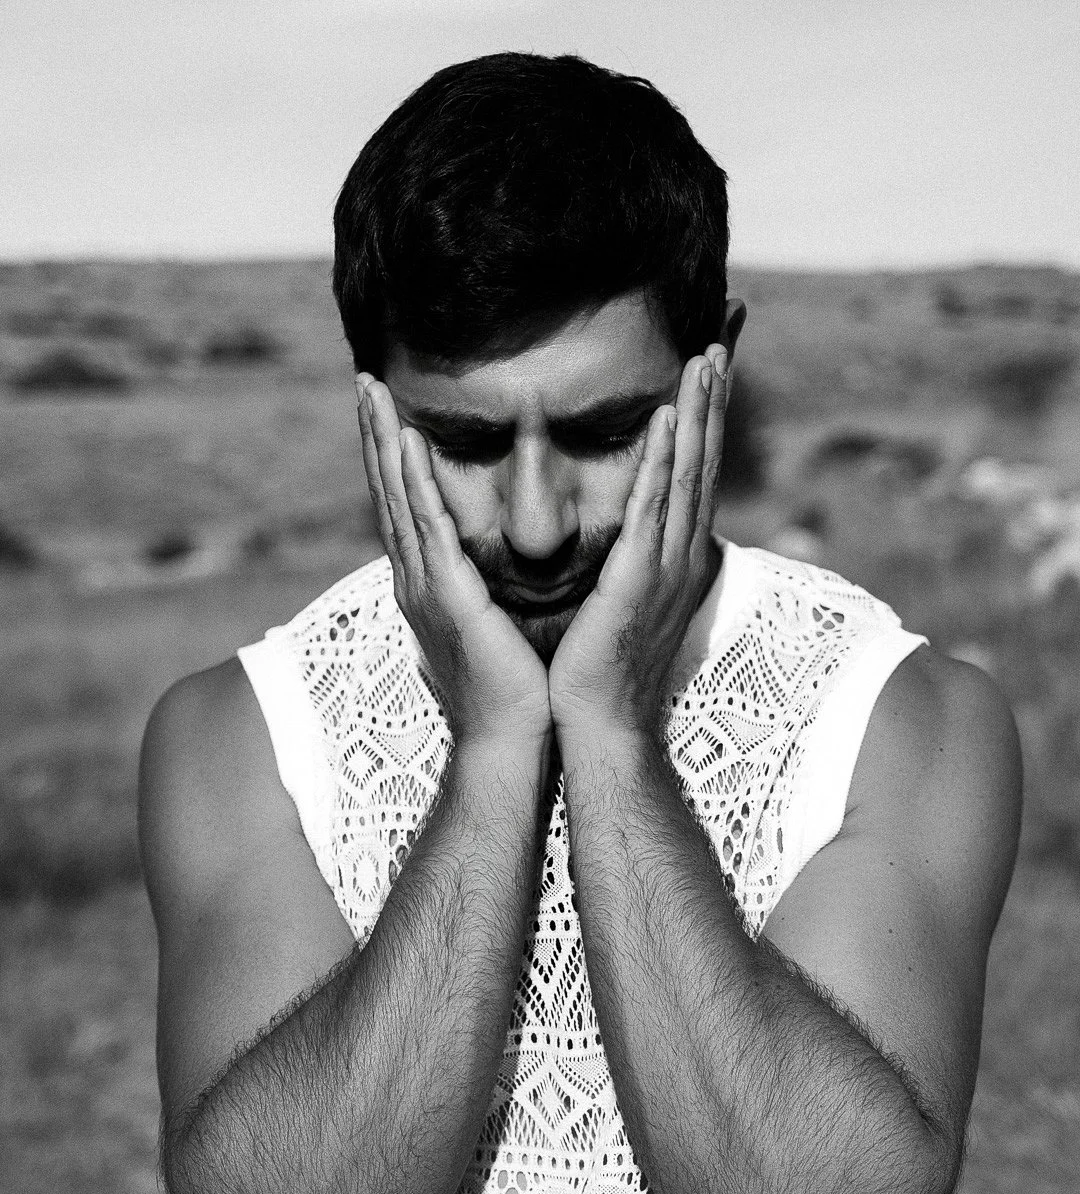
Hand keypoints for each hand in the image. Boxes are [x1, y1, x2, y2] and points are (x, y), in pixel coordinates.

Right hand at [357, 378, 551, 750]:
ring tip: (371, 394)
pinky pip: (428, 530)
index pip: (404, 507)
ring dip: (382, 444)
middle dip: (373, 436)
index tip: (385, 411)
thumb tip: (497, 559)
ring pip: (397, 500)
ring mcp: (425, 588)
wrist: (509, 738)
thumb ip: (487, 585)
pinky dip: (413, 484)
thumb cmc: (512, 686)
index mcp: (428, 585)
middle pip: (387, 493)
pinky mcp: (449, 597)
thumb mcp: (497, 621)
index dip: (391, 458)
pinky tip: (407, 445)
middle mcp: (415, 580)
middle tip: (363, 381)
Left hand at [547, 345, 728, 742]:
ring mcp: (666, 567)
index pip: (693, 477)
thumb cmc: (601, 668)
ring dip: (699, 415)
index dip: (704, 424)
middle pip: (702, 464)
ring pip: (688, 475)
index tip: (708, 373)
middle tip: (718, 344)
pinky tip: (671, 418)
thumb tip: (623, 535)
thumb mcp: (619, 602)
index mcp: (673, 558)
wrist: (598, 723)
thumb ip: (628, 562)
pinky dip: (666, 461)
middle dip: (712, 404)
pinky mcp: (638, 580)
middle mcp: (681, 555)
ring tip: (705, 360)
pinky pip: (655, 509)